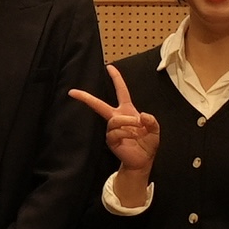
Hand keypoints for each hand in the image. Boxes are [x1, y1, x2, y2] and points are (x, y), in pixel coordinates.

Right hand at [67, 63, 158, 181]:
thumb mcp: (155, 129)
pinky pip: (116, 132)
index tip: (109, 67)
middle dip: (86, 97)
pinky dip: (128, 133)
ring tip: (138, 129)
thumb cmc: (147, 143)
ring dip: (128, 122)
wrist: (143, 160)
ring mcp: (112, 129)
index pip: (121, 91)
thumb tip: (141, 115)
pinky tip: (134, 136)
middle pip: (99, 105)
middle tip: (73, 92)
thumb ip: (152, 121)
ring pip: (114, 120)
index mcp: (127, 110)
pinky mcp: (111, 140)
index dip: (116, 78)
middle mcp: (117, 118)